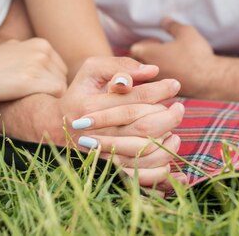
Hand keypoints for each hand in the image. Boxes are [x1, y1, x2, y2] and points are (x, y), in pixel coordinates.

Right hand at [0, 38, 67, 101]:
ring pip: (62, 87)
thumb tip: (43, 69)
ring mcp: (39, 63)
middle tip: (33, 100)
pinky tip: (31, 105)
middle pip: (63, 78)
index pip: (60, 69)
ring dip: (49, 98)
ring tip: (29, 102)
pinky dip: (48, 102)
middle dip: (51, 91)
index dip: (50, 84)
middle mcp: (43, 50)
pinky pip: (57, 94)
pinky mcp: (32, 79)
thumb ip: (31, 56)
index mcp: (41, 43)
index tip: (36, 94)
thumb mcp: (13, 51)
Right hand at [58, 57, 185, 187]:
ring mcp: (102, 154)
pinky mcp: (109, 169)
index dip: (159, 90)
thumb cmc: (82, 90)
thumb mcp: (93, 69)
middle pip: (143, 126)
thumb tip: (152, 70)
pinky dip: (160, 165)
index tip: (175, 83)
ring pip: (145, 150)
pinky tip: (168, 149)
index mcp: (91, 106)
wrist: (59, 124)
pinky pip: (141, 174)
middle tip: (180, 107)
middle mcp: (96, 133)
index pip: (134, 98)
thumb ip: (120, 64)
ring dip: (166, 139)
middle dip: (168, 115)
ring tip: (174, 127)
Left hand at [129, 18, 216, 97]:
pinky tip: (177, 73)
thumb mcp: (185, 32)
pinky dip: (163, 78)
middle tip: (163, 51)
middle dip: (147, 56)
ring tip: (171, 62)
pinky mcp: (164, 93)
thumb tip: (164, 19)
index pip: (134, 49)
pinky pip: (157, 85)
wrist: (210, 81)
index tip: (158, 42)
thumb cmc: (196, 55)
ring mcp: (155, 84)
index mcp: (148, 54)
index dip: (145, 43)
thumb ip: (171, 25)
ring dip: (155, 67)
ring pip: (147, 75)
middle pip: (138, 63)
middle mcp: (147, 71)